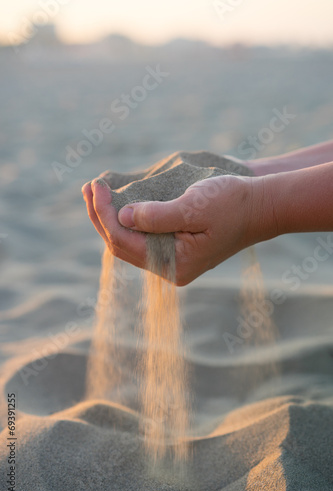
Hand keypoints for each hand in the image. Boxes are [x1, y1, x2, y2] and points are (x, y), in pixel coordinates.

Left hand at [82, 174, 269, 285]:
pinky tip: (116, 204)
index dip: (104, 215)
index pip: (125, 242)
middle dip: (101, 217)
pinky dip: (126, 220)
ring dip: (110, 218)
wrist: (262, 207)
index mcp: (175, 264)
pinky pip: (142, 237)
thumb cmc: (233, 204)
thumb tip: (122, 217)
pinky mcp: (176, 248)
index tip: (96, 187)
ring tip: (95, 193)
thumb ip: (156, 216)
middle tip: (88, 187)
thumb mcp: (194, 207)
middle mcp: (171, 268)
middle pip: (122, 245)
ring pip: (129, 242)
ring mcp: (173, 260)